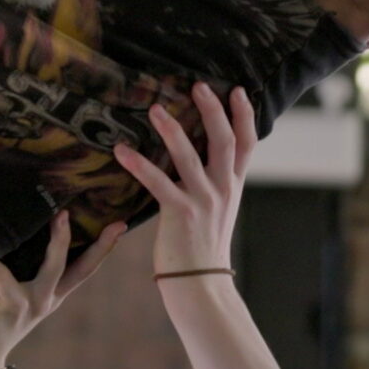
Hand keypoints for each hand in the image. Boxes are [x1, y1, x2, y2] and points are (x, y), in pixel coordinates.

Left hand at [0, 213, 125, 368]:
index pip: (83, 268)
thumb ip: (17, 270)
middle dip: (97, 241)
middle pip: (78, 266)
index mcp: (51, 294)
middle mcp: (47, 298)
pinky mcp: (13, 306)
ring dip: (58, 240)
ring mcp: (33, 303)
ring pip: (54, 265)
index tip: (120, 226)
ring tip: (57, 215)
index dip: (103, 248)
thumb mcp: (11, 294)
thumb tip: (9, 232)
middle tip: (108, 219)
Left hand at [115, 80, 254, 277]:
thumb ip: (214, 181)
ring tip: (155, 109)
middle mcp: (223, 189)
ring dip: (172, 130)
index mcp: (233, 185)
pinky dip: (138, 164)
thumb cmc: (202, 245)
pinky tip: (121, 150)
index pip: (247, 143)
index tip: (236, 89)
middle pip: (223, 140)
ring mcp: (204, 200)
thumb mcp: (218, 208)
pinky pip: (157, 182)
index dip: (244, 115)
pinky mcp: (180, 213)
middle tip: (198, 85)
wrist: (200, 284)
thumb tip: (202, 154)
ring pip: (190, 156)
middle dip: (212, 110)